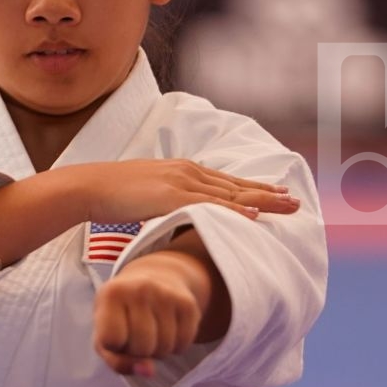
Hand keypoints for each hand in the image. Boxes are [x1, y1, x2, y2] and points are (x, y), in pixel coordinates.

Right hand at [58, 159, 298, 225]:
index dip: (255, 188)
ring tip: (287, 206)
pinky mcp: (171, 196)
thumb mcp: (149, 194)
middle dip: (269, 193)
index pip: (227, 181)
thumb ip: (168, 200)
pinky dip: (234, 209)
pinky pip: (209, 205)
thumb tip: (180, 215)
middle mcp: (187, 172)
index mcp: (183, 171)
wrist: (90, 186)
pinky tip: (254, 214)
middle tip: (295, 201)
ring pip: (230, 193)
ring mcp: (180, 183)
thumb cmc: (114, 195)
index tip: (278, 193)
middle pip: (236, 185)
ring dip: (262, 199)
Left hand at [92, 251, 207, 377]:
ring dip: (158, 352)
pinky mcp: (188, 303)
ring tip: (152, 334)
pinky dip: (175, 348)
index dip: (115, 347)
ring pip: (164, 348)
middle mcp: (139, 289)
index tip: (116, 336)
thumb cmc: (122, 317)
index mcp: (111, 294)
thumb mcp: (107, 337)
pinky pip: (183, 345)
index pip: (112, 339)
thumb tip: (149, 372)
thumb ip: (119, 362)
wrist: (153, 279)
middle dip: (139, 352)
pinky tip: (168, 331)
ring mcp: (166, 294)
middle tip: (137, 336)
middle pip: (141, 348)